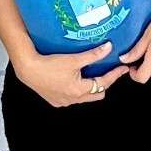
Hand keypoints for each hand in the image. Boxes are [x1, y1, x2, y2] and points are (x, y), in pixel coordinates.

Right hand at [14, 42, 128, 107]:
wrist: (27, 69)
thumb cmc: (48, 63)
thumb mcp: (73, 58)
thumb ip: (92, 55)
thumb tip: (108, 48)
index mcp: (80, 90)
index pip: (104, 83)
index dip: (115, 75)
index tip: (123, 69)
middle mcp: (73, 99)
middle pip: (97, 94)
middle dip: (103, 84)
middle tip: (106, 72)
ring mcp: (64, 102)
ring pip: (85, 97)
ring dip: (89, 88)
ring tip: (89, 75)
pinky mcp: (55, 101)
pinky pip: (72, 99)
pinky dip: (76, 91)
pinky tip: (73, 80)